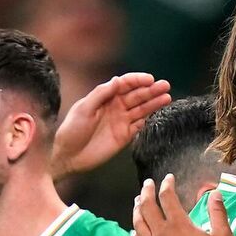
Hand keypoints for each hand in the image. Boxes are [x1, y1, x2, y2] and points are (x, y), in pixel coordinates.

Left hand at [51, 73, 171, 179]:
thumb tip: (118, 80)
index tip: (150, 79)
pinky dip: (149, 119)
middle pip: (137, 96)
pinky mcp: (125, 136)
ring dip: (154, 103)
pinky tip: (158, 114)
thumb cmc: (72, 129)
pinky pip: (140, 126)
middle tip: (165, 86)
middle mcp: (115, 107)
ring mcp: (121, 121)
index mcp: (105, 97)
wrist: (69, 155)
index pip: (125, 84)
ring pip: (141, 109)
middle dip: (151, 90)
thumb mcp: (84, 108)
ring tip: (167, 97)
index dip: (138, 80)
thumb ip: (101, 94)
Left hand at [129, 175, 232, 235]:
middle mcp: (162, 234)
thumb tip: (215, 194)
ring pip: (138, 225)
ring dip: (137, 211)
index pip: (168, 198)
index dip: (167, 185)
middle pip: (147, 207)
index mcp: (179, 225)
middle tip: (147, 184)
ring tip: (137, 203)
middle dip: (146, 192)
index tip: (168, 179)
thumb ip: (218, 213)